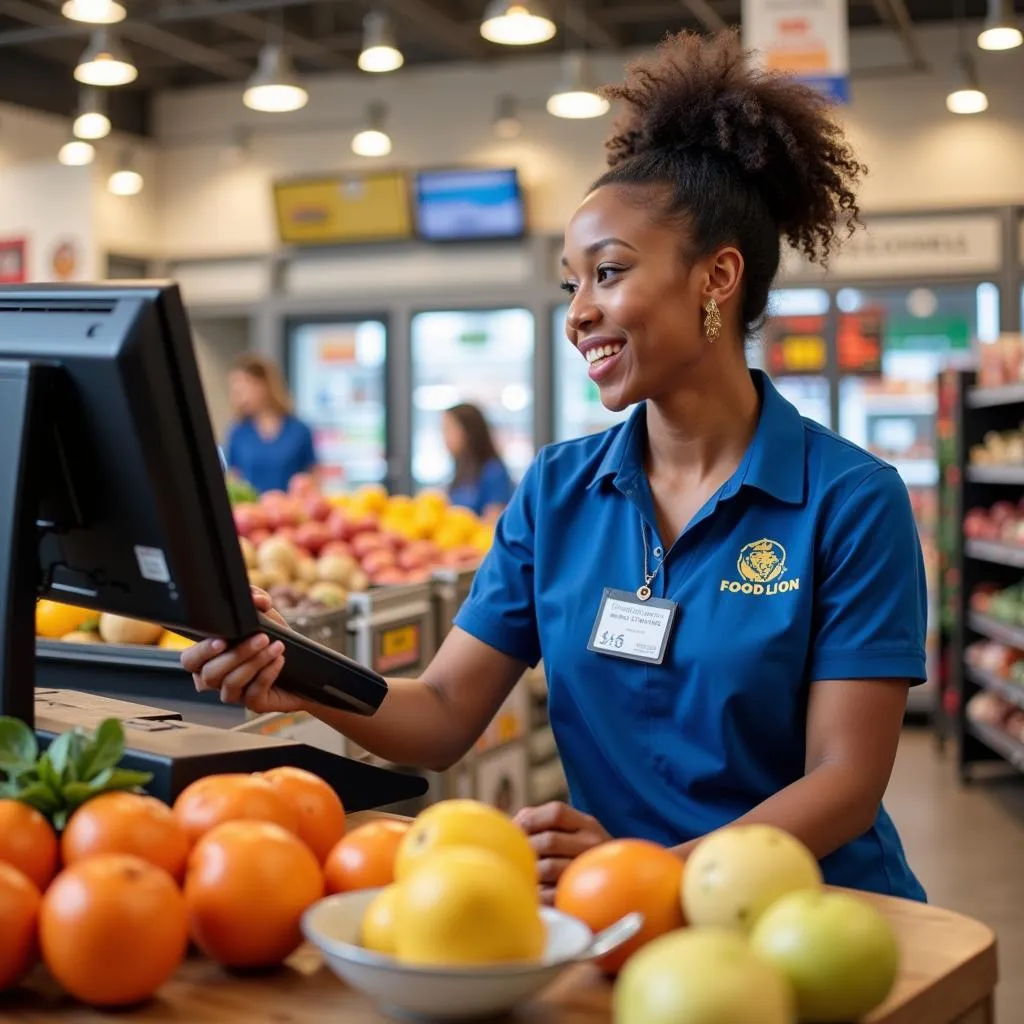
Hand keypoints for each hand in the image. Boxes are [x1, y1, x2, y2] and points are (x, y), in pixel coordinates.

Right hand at [180, 588, 304, 713]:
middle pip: (210, 674)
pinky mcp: (253, 704)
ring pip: (231, 683)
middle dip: (236, 654)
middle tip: (261, 638)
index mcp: (210, 658)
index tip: (222, 640)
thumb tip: (255, 599)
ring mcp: (234, 694)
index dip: (201, 652)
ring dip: (254, 662)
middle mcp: (217, 679)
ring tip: (276, 646)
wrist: (305, 665)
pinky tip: (279, 660)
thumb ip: (256, 599)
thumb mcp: (266, 615)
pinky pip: (253, 695)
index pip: (190, 660)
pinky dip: (267, 675)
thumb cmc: (276, 638)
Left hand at [514, 802, 610, 903]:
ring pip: (547, 867)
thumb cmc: (576, 859)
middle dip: (526, 849)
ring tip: (523, 874)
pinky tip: (533, 893)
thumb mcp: (571, 834)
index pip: (556, 812)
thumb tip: (507, 827)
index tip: (514, 831)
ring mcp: (590, 873)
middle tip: (514, 857)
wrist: (615, 892)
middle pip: (549, 840)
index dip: (530, 820)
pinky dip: (536, 893)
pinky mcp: (582, 900)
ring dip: (529, 872)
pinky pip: (550, 895)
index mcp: (588, 825)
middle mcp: (593, 844)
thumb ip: (539, 823)